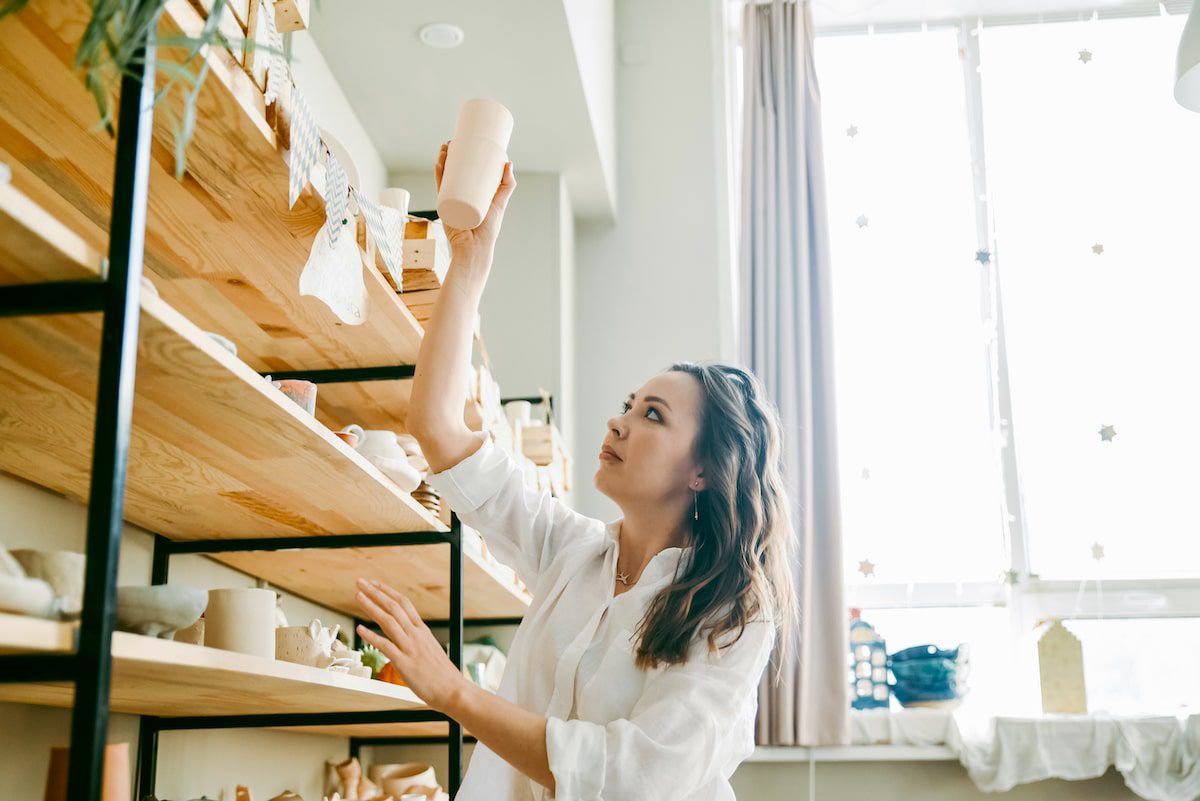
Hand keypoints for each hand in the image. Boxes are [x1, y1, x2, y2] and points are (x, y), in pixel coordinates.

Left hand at [355, 577, 471, 713]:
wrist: (453, 691)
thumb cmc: (442, 674)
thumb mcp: (430, 649)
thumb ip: (417, 641)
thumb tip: (405, 637)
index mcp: (422, 630)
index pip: (404, 603)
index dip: (387, 591)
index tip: (374, 583)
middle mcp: (416, 634)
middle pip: (394, 606)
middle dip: (375, 592)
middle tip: (360, 582)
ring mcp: (410, 647)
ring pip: (389, 620)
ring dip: (371, 606)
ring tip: (358, 596)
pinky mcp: (405, 663)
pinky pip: (385, 645)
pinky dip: (371, 635)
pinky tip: (360, 628)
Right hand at [434, 140, 516, 266]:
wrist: (474, 247)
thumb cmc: (489, 229)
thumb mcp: (500, 203)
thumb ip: (507, 184)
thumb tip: (509, 162)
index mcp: (473, 192)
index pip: (467, 170)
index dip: (464, 155)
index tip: (467, 141)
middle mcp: (461, 194)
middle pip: (454, 170)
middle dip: (451, 154)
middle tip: (454, 141)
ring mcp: (452, 199)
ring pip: (445, 176)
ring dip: (443, 160)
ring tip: (447, 148)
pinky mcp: (446, 205)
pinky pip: (440, 187)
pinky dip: (439, 175)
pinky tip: (439, 163)